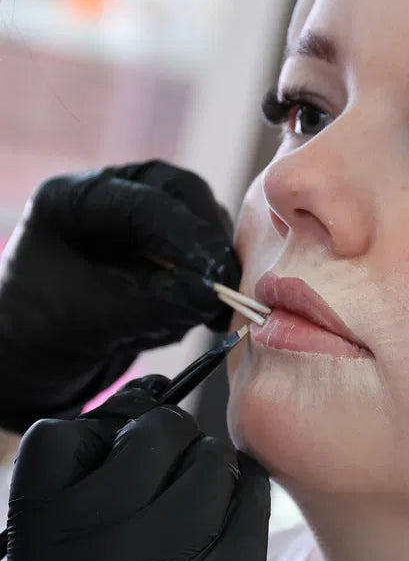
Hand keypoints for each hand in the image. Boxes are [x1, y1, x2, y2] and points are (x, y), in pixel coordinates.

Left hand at [0, 161, 240, 431]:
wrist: (30, 365)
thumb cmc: (38, 338)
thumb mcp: (94, 320)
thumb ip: (155, 304)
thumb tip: (212, 294)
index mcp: (77, 200)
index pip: (149, 201)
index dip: (190, 236)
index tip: (218, 276)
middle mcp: (111, 199)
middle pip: (183, 194)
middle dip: (207, 241)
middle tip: (225, 286)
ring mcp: (136, 223)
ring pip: (200, 222)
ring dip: (209, 264)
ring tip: (201, 310)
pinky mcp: (156, 251)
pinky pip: (200, 255)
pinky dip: (203, 284)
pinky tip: (191, 314)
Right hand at [6, 379, 276, 560]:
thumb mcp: (72, 547)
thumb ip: (93, 471)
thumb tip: (149, 389)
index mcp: (39, 542)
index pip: (61, 434)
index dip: (99, 434)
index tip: (118, 451)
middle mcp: (90, 560)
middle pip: (154, 432)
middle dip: (171, 443)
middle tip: (171, 479)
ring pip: (210, 456)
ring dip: (213, 470)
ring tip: (200, 510)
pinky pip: (251, 489)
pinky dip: (246, 494)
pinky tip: (228, 527)